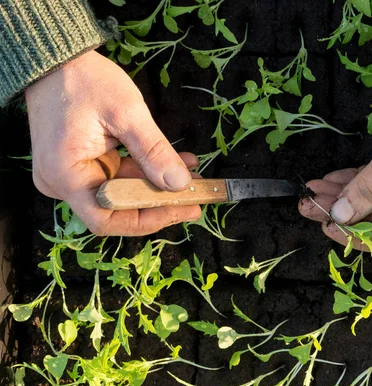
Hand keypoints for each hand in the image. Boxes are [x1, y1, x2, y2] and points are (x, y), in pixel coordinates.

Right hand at [26, 50, 200, 235]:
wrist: (55, 59)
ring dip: (157, 184)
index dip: (148, 220)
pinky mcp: (82, 165)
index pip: (107, 219)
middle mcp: (62, 183)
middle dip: (159, 201)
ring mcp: (71, 175)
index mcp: (64, 175)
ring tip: (193, 173)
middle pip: (116, 209)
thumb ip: (154, 151)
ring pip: (121, 193)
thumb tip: (179, 184)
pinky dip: (146, 171)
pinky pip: (117, 177)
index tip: (183, 209)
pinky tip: (176, 162)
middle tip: (196, 194)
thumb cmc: (85, 80)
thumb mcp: (126, 112)